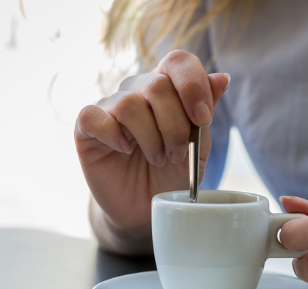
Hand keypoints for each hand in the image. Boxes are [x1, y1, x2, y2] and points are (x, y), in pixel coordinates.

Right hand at [74, 50, 229, 232]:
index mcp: (167, 89)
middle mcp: (137, 91)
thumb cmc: (173, 175)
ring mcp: (110, 107)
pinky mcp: (86, 128)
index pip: (178, 62)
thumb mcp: (199, 146)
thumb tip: (221, 78)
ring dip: (150, 137)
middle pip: (157, 84)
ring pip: (129, 103)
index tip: (203, 120)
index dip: (193, 85)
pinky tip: (125, 150)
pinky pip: (94, 116)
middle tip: (178, 154)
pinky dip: (114, 136)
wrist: (147, 207)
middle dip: (175, 125)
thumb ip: (205, 111)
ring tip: (157, 159)